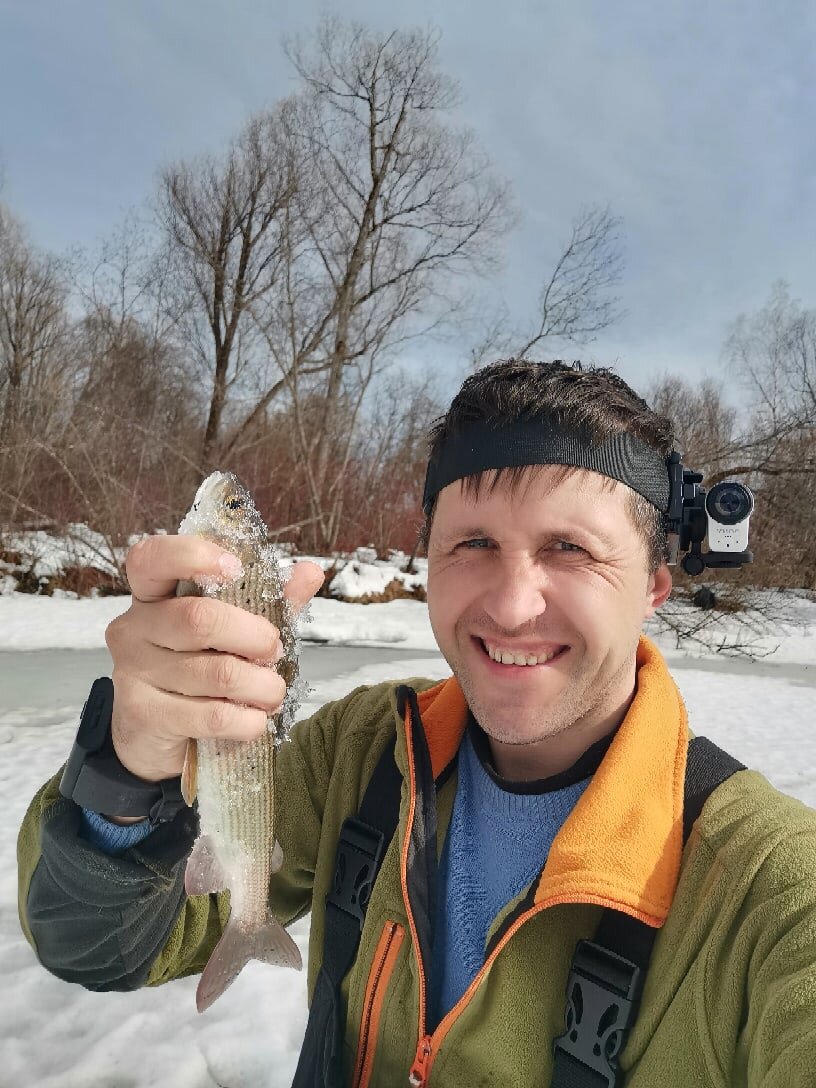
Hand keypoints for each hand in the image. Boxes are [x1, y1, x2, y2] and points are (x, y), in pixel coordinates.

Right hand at [104, 535, 323, 783]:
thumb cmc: (194, 670)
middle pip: (200, 619)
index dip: (191, 555)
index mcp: (152, 596)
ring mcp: (132, 672)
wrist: (151, 736)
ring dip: (262, 686)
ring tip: (273, 692)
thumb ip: (267, 602)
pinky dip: (247, 720)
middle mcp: (134, 629)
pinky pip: (211, 716)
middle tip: (274, 651)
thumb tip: (310, 571)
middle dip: (256, 637)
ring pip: (217, 673)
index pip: (152, 559)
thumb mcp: (228, 632)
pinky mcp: (143, 715)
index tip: (234, 568)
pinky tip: (255, 720)